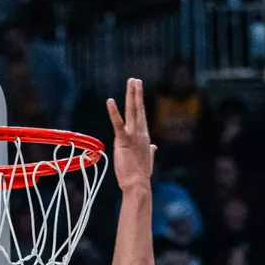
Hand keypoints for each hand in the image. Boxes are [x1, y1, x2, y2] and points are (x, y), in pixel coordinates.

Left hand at [107, 78, 155, 192]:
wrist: (138, 185)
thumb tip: (154, 148)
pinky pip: (118, 124)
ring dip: (131, 96)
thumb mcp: (147, 161)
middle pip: (138, 109)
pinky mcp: (123, 141)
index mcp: (144, 137)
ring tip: (131, 82)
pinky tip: (110, 101)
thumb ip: (150, 152)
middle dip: (137, 94)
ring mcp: (133, 136)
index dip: (140, 102)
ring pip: (132, 111)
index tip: (138, 90)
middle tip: (135, 80)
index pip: (142, 116)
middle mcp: (140, 134)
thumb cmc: (140, 175)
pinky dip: (114, 112)